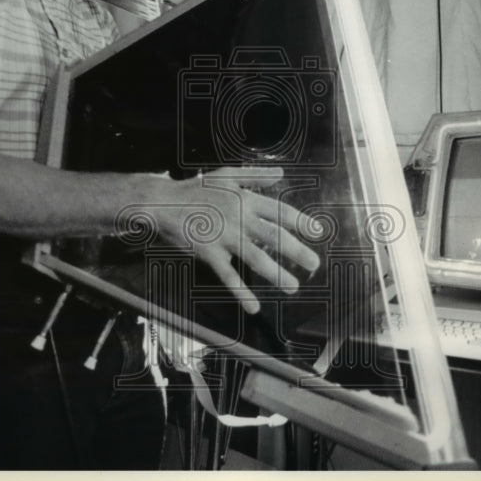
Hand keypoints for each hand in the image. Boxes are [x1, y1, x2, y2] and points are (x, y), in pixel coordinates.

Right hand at [132, 167, 321, 313]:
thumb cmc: (195, 189)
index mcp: (245, 199)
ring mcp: (224, 237)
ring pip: (256, 258)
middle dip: (297, 251)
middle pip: (274, 236)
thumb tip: (280, 173)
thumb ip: (254, 175)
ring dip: (277, 274)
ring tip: (293, 286)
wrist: (162, 203)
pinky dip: (241, 293)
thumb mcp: (226, 175)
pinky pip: (228, 276)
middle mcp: (239, 218)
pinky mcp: (209, 254)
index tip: (318, 232)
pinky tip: (254, 307)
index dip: (301, 222)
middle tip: (314, 264)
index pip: (279, 211)